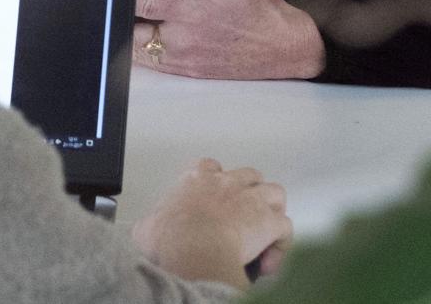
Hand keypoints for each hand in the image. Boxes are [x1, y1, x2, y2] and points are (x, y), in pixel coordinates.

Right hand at [130, 158, 290, 286]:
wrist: (190, 250)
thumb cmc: (170, 239)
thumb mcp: (147, 228)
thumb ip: (151, 224)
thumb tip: (145, 233)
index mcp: (196, 181)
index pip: (210, 169)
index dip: (217, 182)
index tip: (215, 199)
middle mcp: (226, 183)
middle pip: (249, 176)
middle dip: (250, 193)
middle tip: (244, 216)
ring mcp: (250, 200)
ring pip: (275, 192)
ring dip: (273, 210)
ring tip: (266, 230)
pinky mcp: (268, 222)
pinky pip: (285, 229)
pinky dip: (280, 244)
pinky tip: (270, 261)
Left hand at [133, 0, 324, 79]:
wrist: (288, 49)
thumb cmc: (266, 13)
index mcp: (193, 13)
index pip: (145, 4)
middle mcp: (186, 39)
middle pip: (136, 33)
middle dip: (125, 20)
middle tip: (122, 8)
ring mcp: (188, 59)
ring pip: (143, 54)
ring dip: (133, 40)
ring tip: (130, 26)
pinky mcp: (195, 73)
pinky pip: (159, 68)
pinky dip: (147, 57)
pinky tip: (146, 46)